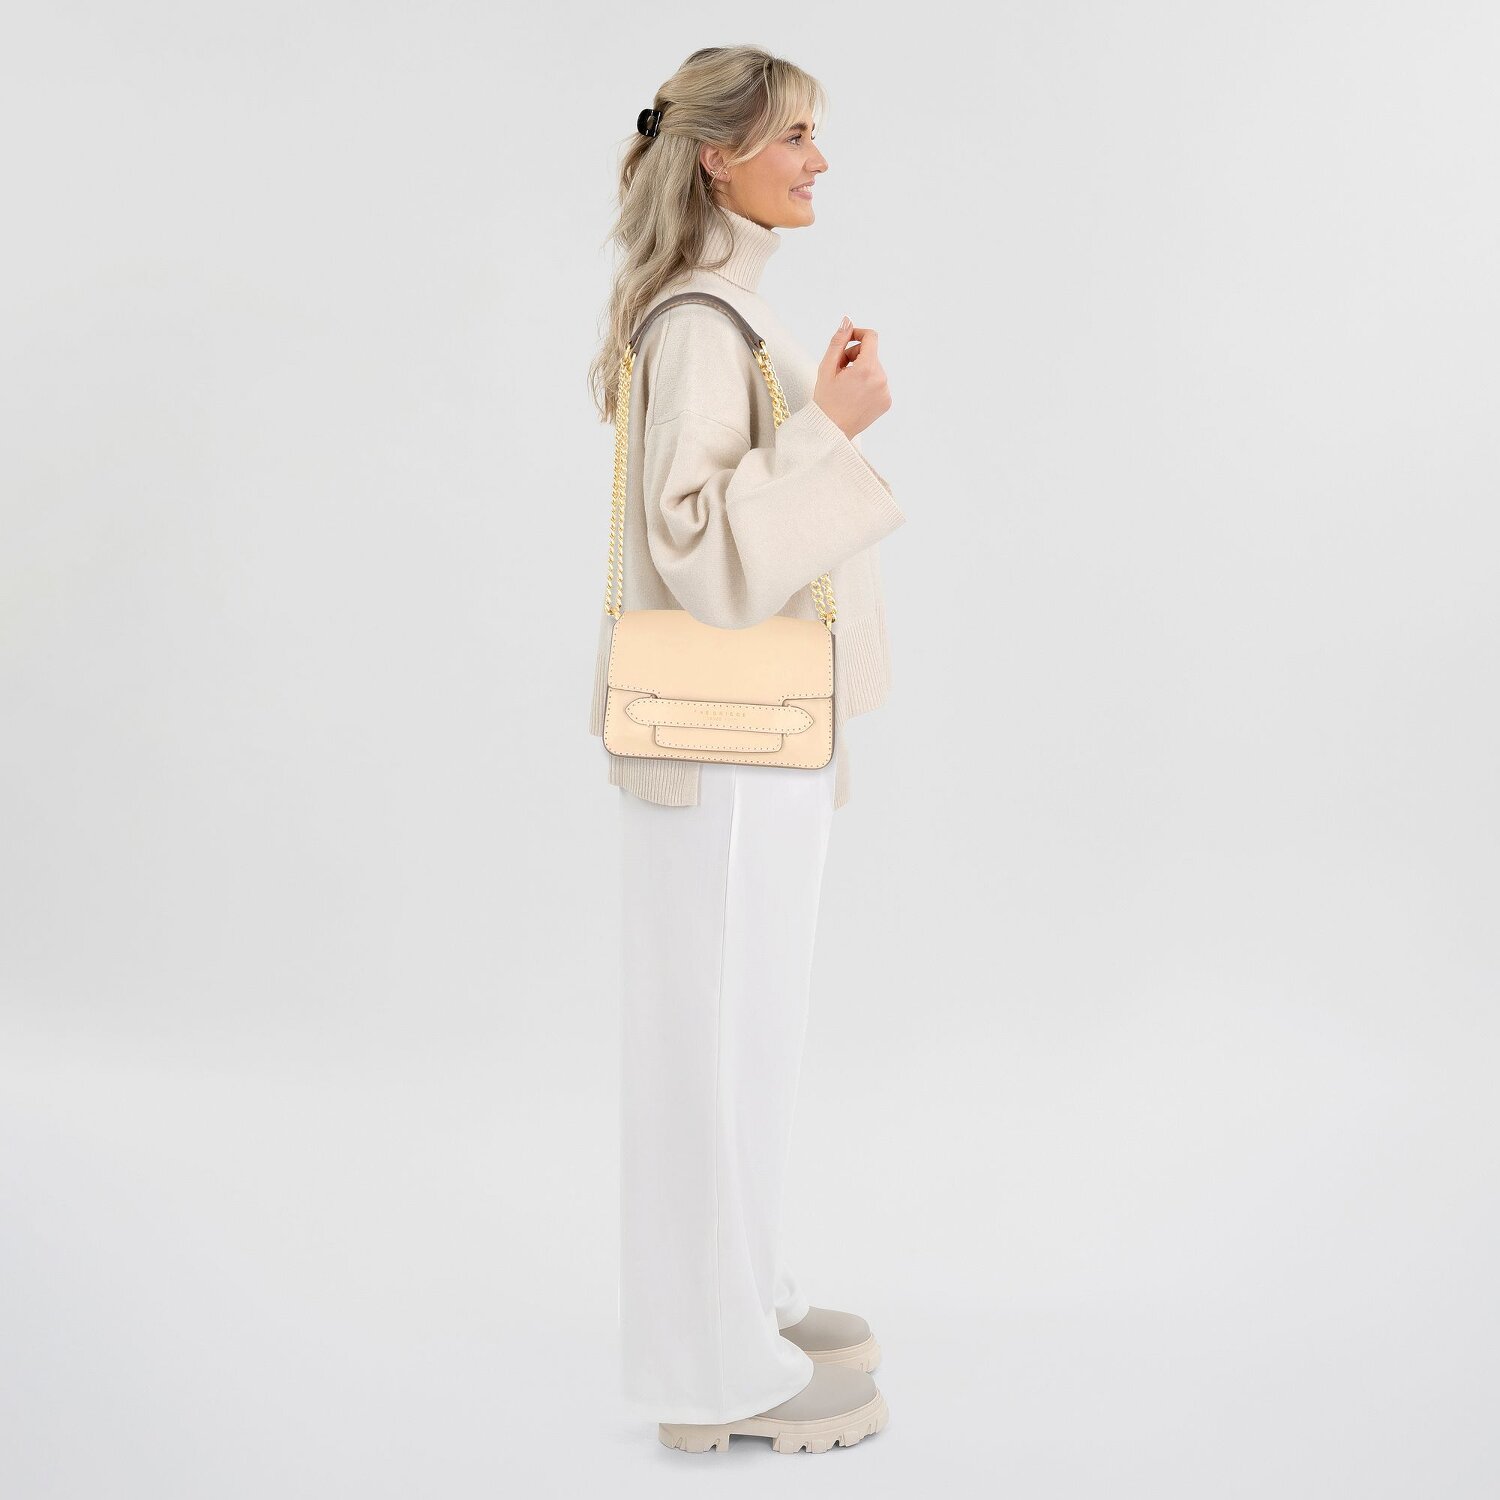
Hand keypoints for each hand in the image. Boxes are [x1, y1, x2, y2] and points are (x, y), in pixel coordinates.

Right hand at [811, 315, 890, 439]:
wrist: (831, 430)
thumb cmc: (826, 401)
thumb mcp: (827, 367)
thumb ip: (838, 341)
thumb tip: (847, 321)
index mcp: (867, 369)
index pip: (871, 337)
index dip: (858, 334)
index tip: (847, 341)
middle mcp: (881, 379)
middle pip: (871, 354)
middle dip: (854, 357)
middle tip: (839, 371)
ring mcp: (885, 392)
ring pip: (874, 369)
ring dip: (861, 371)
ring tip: (845, 386)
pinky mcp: (887, 402)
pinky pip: (879, 384)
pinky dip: (867, 385)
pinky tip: (854, 396)